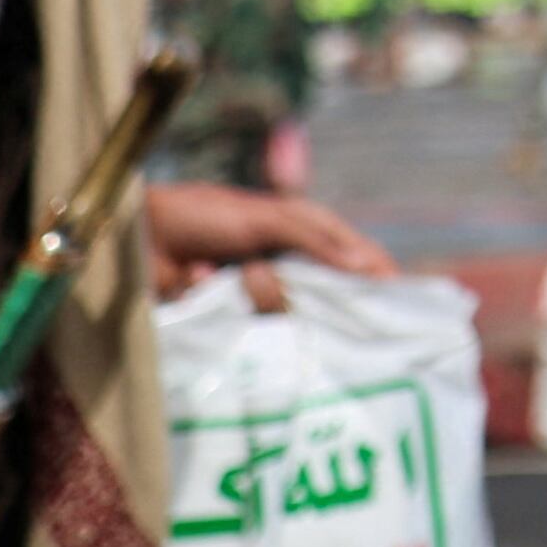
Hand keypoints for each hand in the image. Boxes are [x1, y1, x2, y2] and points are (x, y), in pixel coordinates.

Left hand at [143, 183, 396, 296]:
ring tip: (232, 272)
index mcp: (310, 235)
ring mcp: (262, 296)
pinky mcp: (234, 320)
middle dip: (310, 294)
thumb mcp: (267, 219)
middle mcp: (292, 268)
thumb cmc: (206, 214)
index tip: (401, 309)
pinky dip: (234, 313)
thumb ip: (318, 241)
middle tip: (279, 280)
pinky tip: (212, 285)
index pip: (359, 261)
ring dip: (259, 294)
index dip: (381, 281)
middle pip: (327, 297)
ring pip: (287, 314)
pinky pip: (253, 333)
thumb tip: (368, 267)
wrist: (144, 237)